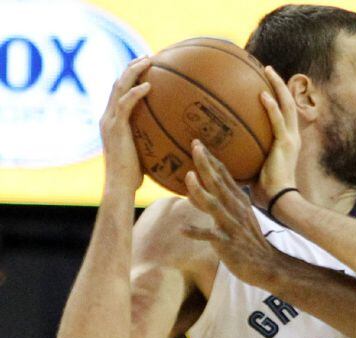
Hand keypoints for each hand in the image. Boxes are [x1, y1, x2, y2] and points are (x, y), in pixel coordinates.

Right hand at [99, 56, 151, 192]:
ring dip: (133, 72)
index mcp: (112, 122)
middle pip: (117, 84)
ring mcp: (109, 122)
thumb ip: (151, 141)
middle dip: (131, 68)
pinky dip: (136, 92)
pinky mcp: (115, 128)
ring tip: (148, 61)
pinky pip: (125, 104)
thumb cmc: (134, 176)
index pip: (118, 93)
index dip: (129, 77)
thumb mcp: (143, 152)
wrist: (120, 187)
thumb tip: (173, 139)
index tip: (145, 67)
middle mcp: (107, 118)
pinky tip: (149, 85)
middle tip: (148, 57)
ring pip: (119, 88)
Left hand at [182, 140, 281, 285]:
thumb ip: (215, 203)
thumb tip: (192, 192)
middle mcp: (236, 209)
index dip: (211, 159)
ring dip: (201, 191)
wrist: (268, 265)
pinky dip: (196, 232)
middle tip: (195, 145)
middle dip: (206, 164)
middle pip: (219, 183)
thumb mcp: (236, 217)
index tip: (198, 143)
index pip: (224, 175)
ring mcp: (232, 225)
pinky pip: (210, 236)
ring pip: (215, 205)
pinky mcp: (228, 242)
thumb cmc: (249, 241)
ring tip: (188, 176)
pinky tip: (181, 229)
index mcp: (238, 201)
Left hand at [249, 66, 300, 207]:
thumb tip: (216, 150)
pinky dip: (271, 105)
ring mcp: (290, 138)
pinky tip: (262, 93)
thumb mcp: (252, 167)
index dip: (278, 97)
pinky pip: (278, 120)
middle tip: (268, 69)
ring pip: (287, 105)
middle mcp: (291, 136)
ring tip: (268, 71)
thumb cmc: (264, 189)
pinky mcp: (285, 143)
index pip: (284, 114)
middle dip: (280, 84)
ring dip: (279, 86)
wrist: (278, 199)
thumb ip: (241, 155)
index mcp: (286, 141)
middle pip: (288, 103)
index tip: (267, 83)